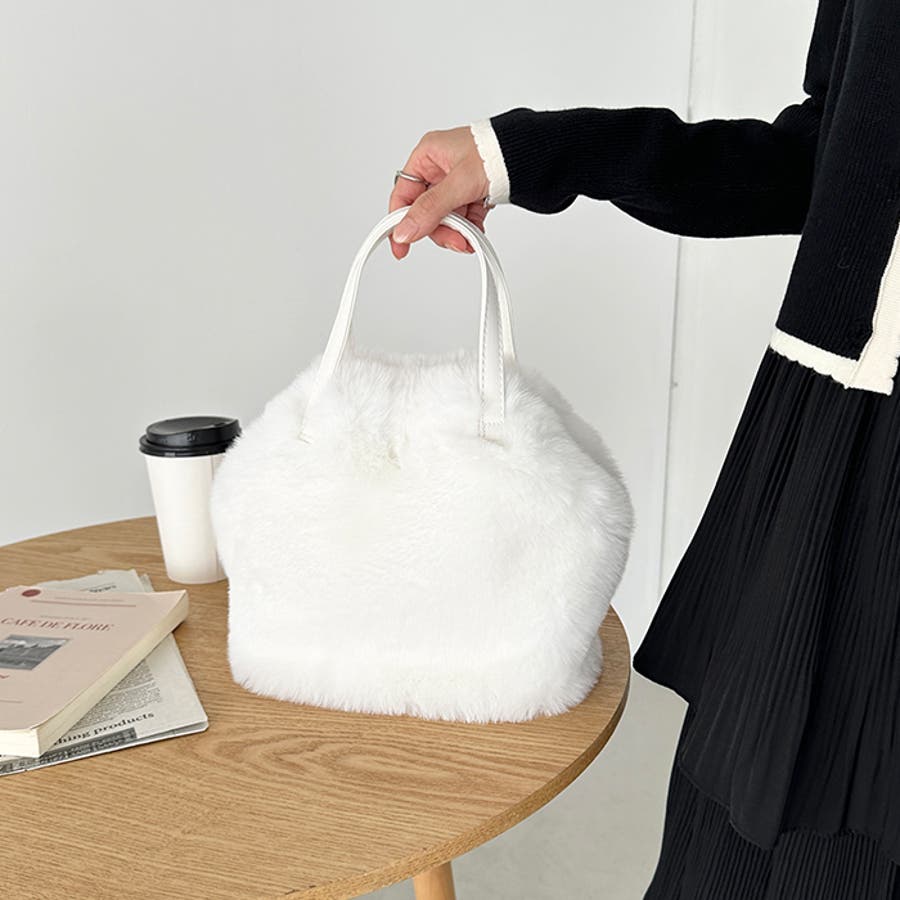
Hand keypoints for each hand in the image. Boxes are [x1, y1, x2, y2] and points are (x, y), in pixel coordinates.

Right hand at [388, 126, 491, 259]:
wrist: (533, 156)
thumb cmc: (497, 153)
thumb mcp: (459, 183)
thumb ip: (430, 210)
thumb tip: (403, 232)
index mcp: (428, 156)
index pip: (403, 195)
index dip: (399, 222)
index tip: (402, 247)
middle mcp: (438, 168)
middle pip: (425, 211)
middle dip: (440, 230)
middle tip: (456, 240)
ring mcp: (455, 182)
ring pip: (444, 218)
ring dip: (456, 232)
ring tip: (470, 237)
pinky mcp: (471, 193)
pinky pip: (462, 218)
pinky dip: (469, 228)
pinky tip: (477, 231)